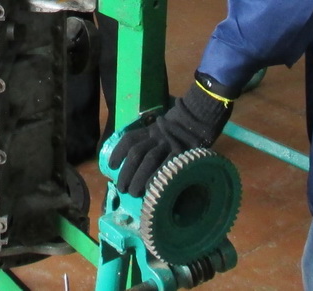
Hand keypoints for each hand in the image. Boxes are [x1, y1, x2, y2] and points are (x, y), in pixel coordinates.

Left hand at [108, 77, 234, 195]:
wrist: (201, 119)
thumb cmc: (180, 128)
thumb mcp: (162, 128)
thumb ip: (150, 138)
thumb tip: (133, 160)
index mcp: (150, 130)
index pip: (129, 139)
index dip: (117, 152)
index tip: (111, 166)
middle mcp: (157, 136)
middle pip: (136, 153)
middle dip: (126, 172)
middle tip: (122, 187)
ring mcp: (170, 144)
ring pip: (148, 161)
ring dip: (138, 179)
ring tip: (133, 192)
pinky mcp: (181, 154)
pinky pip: (166, 167)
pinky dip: (156, 179)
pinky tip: (151, 189)